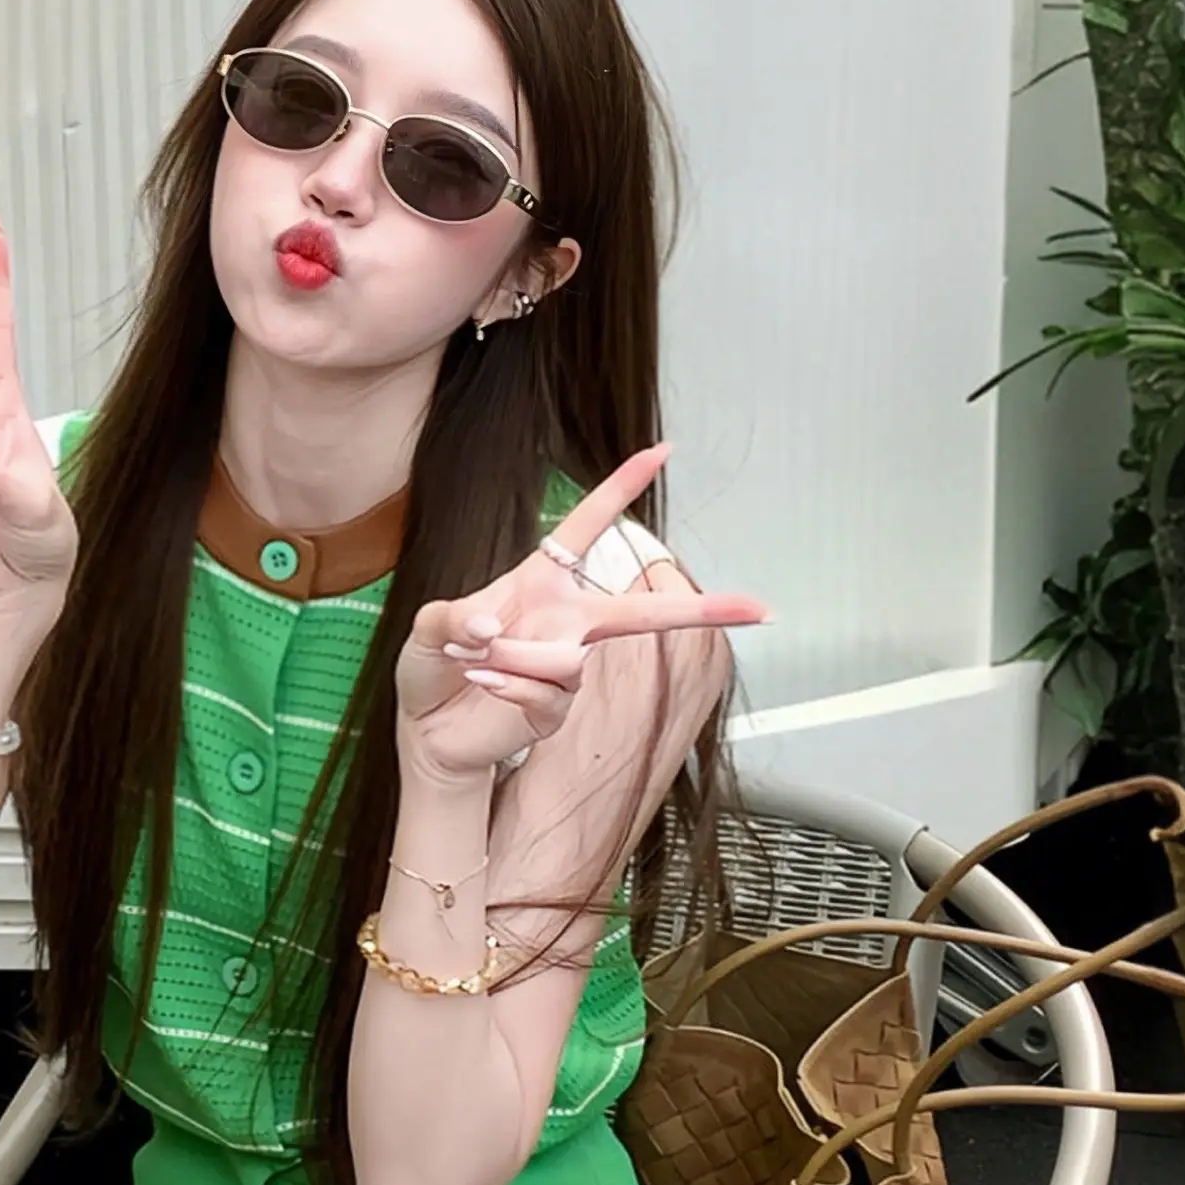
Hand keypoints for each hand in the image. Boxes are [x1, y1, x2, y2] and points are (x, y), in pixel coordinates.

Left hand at [395, 444, 767, 783]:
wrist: (427, 732)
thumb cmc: (433, 670)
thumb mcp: (430, 626)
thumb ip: (455, 616)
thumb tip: (492, 626)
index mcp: (543, 583)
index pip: (588, 525)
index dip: (622, 487)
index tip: (661, 452)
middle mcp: (566, 622)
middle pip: (644, 611)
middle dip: (705, 610)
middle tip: (757, 609)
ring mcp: (566, 666)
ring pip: (565, 657)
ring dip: (509, 658)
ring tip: (474, 663)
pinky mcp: (556, 709)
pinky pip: (546, 690)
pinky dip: (506, 686)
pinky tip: (483, 685)